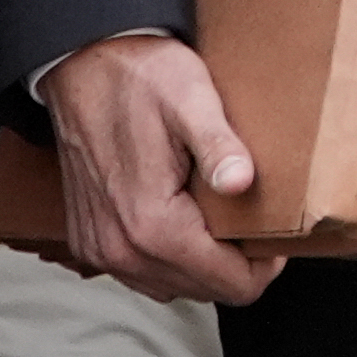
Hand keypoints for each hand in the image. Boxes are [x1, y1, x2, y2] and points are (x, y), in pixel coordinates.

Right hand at [41, 32, 277, 304]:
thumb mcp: (191, 99)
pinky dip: (169, 259)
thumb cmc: (140, 76)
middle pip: (204, 292)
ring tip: (221, 219)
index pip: (230, 285)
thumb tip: (241, 182)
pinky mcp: (89, 241)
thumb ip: (218, 145)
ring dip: (203, 264)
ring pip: (173, 287)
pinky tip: (185, 221)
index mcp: (152, 225)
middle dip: (236, 265)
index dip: (265, 266)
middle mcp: (120, 249)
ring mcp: (100, 249)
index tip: (275, 232)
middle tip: (252, 221)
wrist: (82, 64)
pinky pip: (141, 274)